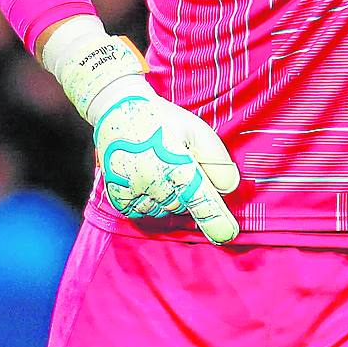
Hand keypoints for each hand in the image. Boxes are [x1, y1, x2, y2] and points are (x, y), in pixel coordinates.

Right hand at [93, 82, 241, 244]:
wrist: (119, 112)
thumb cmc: (164, 120)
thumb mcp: (197, 131)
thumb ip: (216, 160)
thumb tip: (228, 188)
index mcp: (176, 165)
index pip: (200, 200)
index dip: (216, 220)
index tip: (228, 234)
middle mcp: (153, 183)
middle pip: (184, 206)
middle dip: (188, 191)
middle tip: (178, 163)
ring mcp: (133, 193)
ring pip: (165, 211)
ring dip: (169, 196)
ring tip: (160, 165)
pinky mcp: (119, 198)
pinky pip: (144, 212)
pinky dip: (150, 200)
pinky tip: (148, 177)